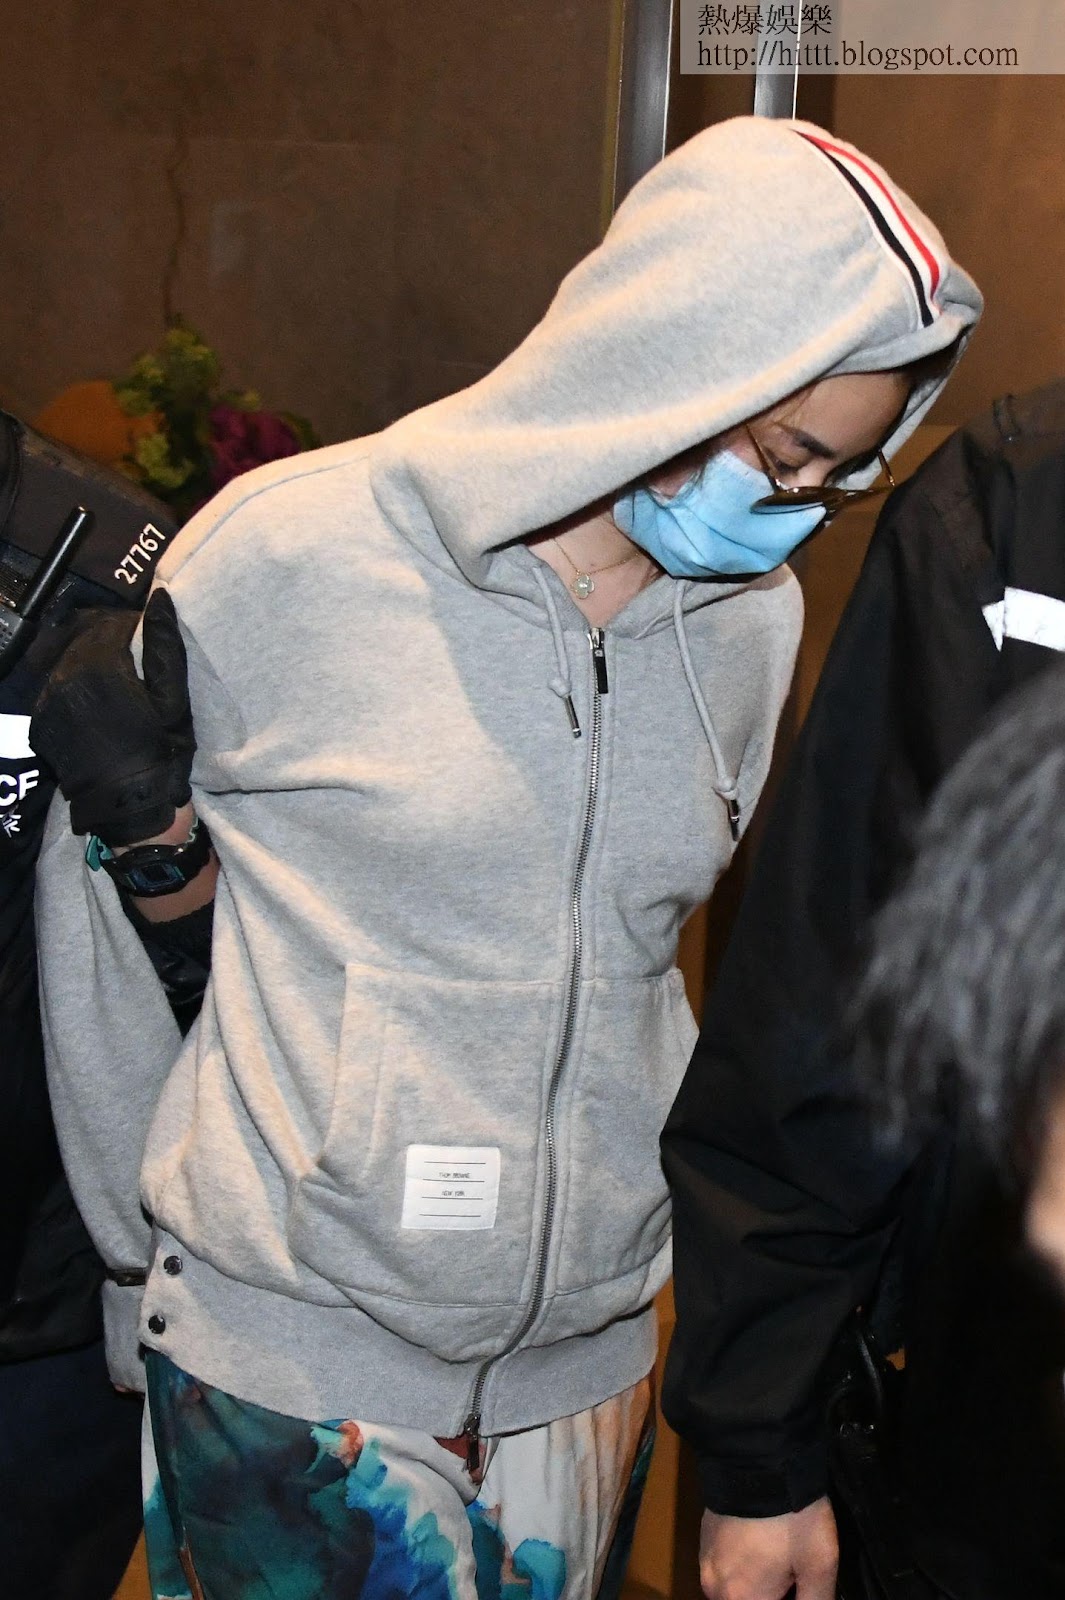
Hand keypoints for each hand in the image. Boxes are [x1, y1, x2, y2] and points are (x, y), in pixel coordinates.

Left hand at [30, 589, 194, 846]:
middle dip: (109, 642)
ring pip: (68, 663)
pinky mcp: (41, 724)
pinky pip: (57, 689)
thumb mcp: (173, 700)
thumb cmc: (161, 752)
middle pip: (84, 641)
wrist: (130, 809)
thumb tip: (158, 598)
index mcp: (97, 668)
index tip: (151, 636)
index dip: (133, 626)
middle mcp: (63, 680)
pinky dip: (76, 687)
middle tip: (136, 657)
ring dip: (91, 663)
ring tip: (119, 680)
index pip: (111, 625)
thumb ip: (164, 645)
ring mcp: (47, 703)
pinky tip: (99, 704)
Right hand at [698, 1498, 837, 1599]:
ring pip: (736, 1590)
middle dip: (772, 1593)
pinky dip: (744, 1567)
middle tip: (793, 1573)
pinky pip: (725, 1569)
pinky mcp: (703, 1540)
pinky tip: (762, 1544)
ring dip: (758, 1585)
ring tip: (779, 1558)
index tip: (799, 1585)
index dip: (787, 1597)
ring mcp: (705, 1563)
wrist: (758, 1458)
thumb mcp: (819, 1565)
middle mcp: (716, 1589)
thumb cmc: (793, 1517)